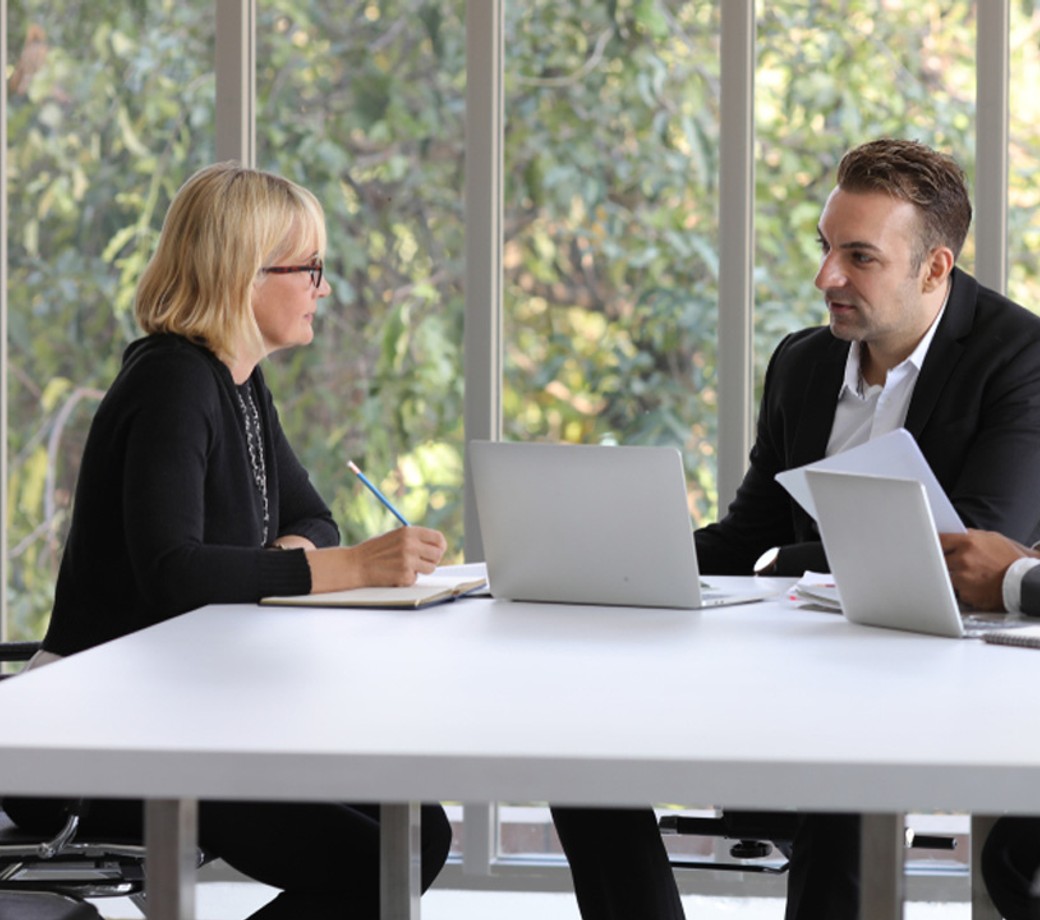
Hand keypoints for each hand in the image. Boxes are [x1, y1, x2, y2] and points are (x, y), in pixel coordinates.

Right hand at [306, 526, 447, 592]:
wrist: (356, 564)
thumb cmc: (376, 551)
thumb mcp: (396, 537)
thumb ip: (415, 539)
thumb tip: (438, 547)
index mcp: (409, 532)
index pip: (438, 538)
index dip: (440, 546)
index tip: (436, 551)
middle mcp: (410, 544)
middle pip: (438, 555)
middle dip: (431, 560)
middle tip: (420, 562)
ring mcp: (408, 561)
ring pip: (430, 568)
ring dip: (421, 570)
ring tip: (405, 567)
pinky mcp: (404, 576)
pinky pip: (416, 579)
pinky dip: (407, 579)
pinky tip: (395, 574)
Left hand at [939, 529, 1035, 610]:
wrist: (1025, 582)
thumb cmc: (1011, 559)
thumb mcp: (993, 539)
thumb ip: (970, 537)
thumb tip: (952, 535)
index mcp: (968, 542)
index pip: (938, 539)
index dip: (933, 543)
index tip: (927, 544)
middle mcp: (963, 559)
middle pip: (938, 559)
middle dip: (944, 561)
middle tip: (955, 562)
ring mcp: (963, 577)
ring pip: (947, 576)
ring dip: (955, 576)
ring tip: (974, 575)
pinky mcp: (966, 593)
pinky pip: (957, 590)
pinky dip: (964, 589)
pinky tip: (978, 586)